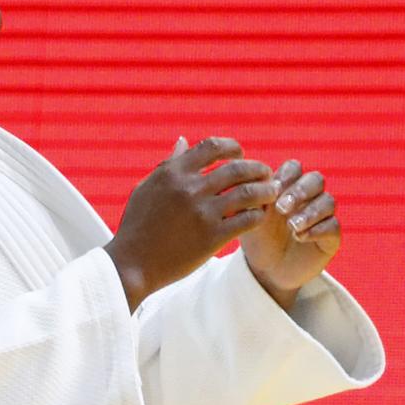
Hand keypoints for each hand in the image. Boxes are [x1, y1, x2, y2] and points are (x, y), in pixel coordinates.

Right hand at [104, 136, 278, 311]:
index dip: (232, 147)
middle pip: (237, 168)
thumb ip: (168, 164)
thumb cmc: (137, 225)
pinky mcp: (213, 237)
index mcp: (173, 173)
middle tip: (266, 173)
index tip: (240, 154)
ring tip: (273, 192)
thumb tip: (184, 141)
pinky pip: (247, 220)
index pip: (212, 146)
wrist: (132, 263)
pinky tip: (260, 215)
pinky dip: (259, 215)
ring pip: (249, 193)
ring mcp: (203, 213)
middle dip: (258, 168)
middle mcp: (190, 188)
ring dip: (266, 190)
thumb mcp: (146, 188)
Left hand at [237, 159, 341, 308]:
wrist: (266, 271)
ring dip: (310, 212)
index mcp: (288, 187)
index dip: (286, 175)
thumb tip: (253, 180)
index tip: (273, 189)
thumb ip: (251, 198)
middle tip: (282, 208)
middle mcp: (308, 198)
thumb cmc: (257, 239)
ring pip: (328, 201)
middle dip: (300, 191)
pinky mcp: (331, 236)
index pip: (294, 168)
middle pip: (316, 179)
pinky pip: (333, 225)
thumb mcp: (249, 217)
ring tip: (292, 226)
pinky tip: (301, 237)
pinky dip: (317, 229)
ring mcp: (322, 216)